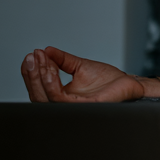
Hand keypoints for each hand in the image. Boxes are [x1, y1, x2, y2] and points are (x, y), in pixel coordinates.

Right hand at [20, 46, 143, 102]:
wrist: (128, 84)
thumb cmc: (108, 80)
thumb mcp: (80, 66)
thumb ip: (62, 60)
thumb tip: (46, 50)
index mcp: (62, 97)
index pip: (39, 87)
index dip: (32, 72)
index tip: (31, 54)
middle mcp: (65, 105)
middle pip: (37, 95)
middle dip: (31, 75)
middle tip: (31, 57)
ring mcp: (73, 108)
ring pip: (45, 98)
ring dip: (39, 77)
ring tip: (40, 60)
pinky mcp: (84, 107)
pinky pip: (61, 99)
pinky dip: (52, 85)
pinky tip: (50, 71)